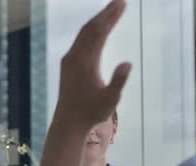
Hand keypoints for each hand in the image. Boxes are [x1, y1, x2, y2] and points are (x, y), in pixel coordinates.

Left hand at [55, 0, 130, 127]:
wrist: (68, 123)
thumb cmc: (92, 113)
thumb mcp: (110, 100)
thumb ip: (118, 82)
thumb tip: (128, 64)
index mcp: (85, 62)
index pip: (99, 31)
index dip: (111, 16)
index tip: (122, 3)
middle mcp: (74, 57)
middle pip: (90, 28)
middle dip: (106, 13)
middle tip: (120, 1)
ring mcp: (68, 60)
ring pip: (83, 33)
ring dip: (98, 20)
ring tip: (112, 10)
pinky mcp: (67, 65)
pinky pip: (80, 41)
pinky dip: (90, 30)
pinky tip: (97, 30)